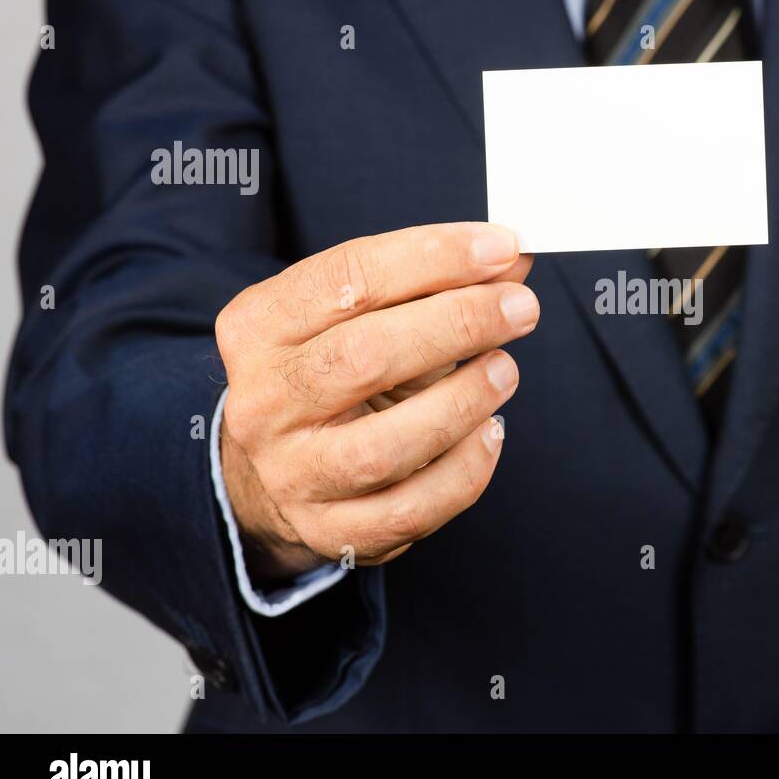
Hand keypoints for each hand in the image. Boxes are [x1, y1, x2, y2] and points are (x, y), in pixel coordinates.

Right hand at [214, 222, 537, 582]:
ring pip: (384, 447)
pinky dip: (464, 471)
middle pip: (365, 356)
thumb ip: (440, 281)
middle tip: (519, 307)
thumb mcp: (370, 315)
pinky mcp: (330, 530)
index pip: (348, 277)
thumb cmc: (337, 372)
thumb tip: (515, 257)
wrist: (279, 468)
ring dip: (462, 402)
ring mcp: (293, 474)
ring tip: (505, 371)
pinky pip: (409, 511)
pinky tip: (491, 433)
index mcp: (259, 326)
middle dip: (457, 323)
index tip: (501, 247)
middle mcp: (264, 401)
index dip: (434, 257)